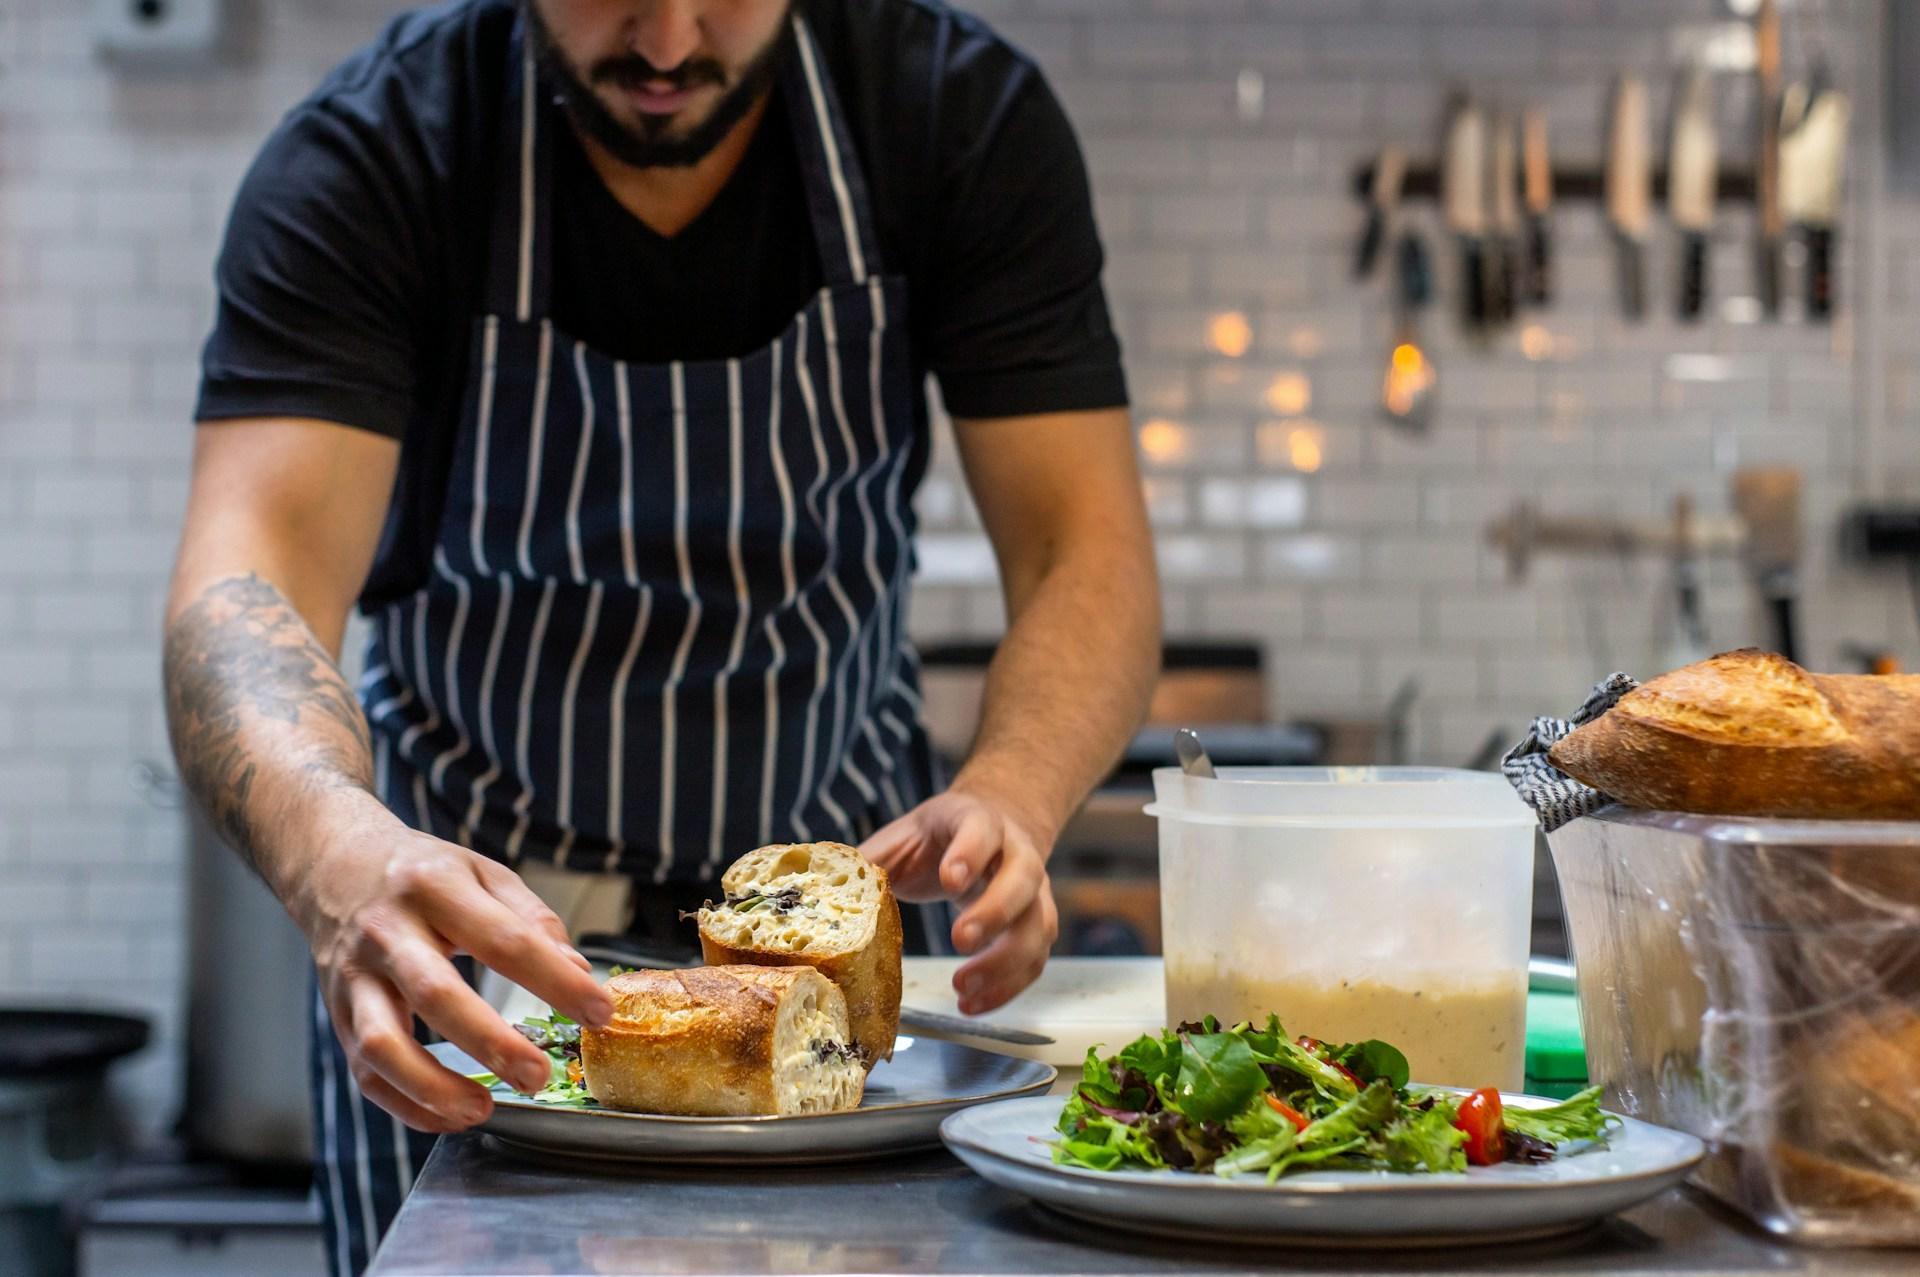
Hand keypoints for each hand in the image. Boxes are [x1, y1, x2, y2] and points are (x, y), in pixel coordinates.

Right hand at [288, 794, 613, 1132]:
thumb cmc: (422, 874)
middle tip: (539, 1075)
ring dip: (432, 1086)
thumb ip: (532, 921)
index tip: (598, 1012)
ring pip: (382, 1043)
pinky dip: (406, 1104)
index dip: (555, 981)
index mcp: (435, 888)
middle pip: (436, 994)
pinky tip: (450, 1115)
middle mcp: (388, 932)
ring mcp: (355, 977)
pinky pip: (366, 1071)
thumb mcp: (483, 873)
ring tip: (482, 1109)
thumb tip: (578, 973)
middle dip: (490, 1042)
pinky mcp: (338, 1015)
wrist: (334, 865)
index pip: (503, 940)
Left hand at [861, 789, 1058, 1014]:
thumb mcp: (902, 838)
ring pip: (1038, 924)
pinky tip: (973, 1003)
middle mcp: (1016, 853)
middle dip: (993, 913)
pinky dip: (1008, 986)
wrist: (990, 829)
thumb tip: (813, 893)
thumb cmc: (938, 838)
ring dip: (1005, 962)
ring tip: (963, 989)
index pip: (982, 831)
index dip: (969, 854)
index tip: (949, 880)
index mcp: (978, 821)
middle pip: (1022, 879)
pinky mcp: (1036, 923)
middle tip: (960, 941)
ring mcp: (1034, 890)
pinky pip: (1034, 958)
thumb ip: (868, 863)